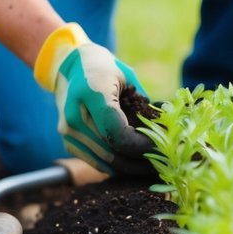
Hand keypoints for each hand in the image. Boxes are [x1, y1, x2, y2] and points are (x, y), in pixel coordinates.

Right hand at [35, 24, 153, 175]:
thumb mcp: (128, 77)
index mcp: (92, 93)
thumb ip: (144, 104)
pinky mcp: (67, 141)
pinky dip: (115, 166)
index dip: (142, 146)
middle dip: (140, 161)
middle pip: (112, 152)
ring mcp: (68, 130)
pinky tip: (133, 165)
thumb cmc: (105, 69)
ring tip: (150, 167)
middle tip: (162, 163)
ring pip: (104, 161)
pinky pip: (95, 161)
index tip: (160, 146)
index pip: (118, 133)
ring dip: (129, 168)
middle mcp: (76, 115)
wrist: (70, 65)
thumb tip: (165, 131)